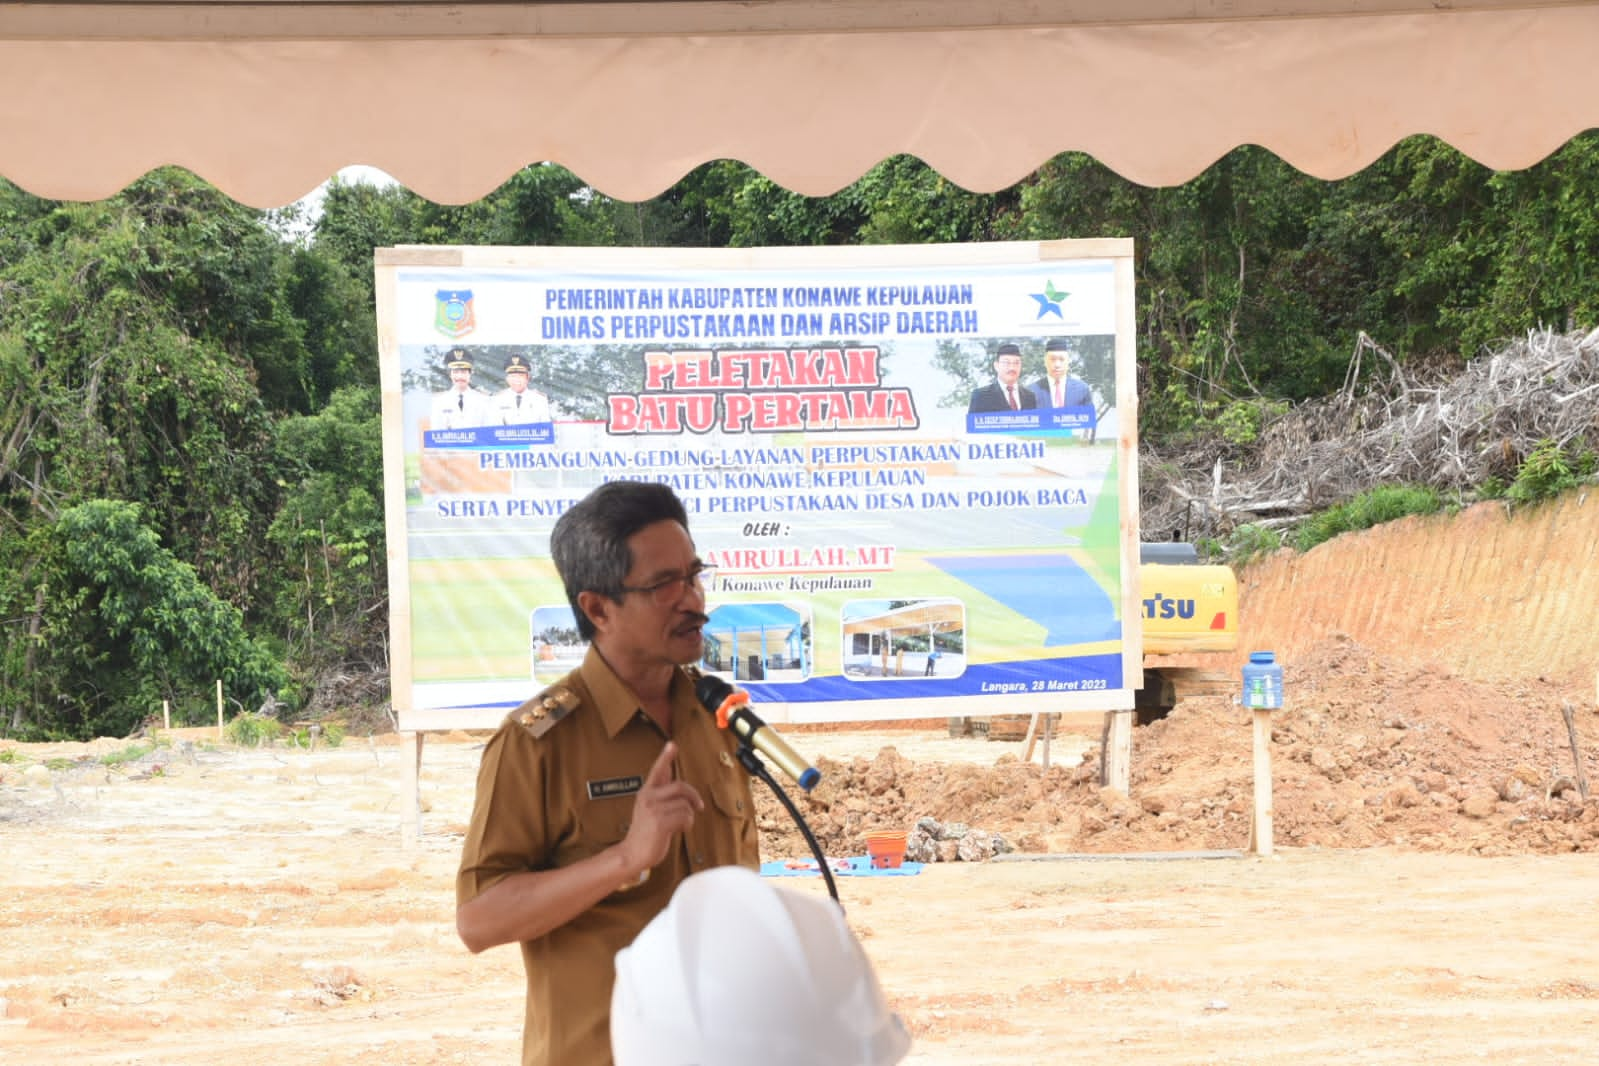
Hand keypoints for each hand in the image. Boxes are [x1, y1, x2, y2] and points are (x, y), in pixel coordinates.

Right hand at [619, 742, 702, 876]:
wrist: (633, 853)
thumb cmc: (645, 832)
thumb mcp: (650, 809)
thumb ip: (661, 793)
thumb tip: (670, 772)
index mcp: (646, 792)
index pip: (657, 770)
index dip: (666, 757)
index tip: (672, 744)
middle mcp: (648, 797)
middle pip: (681, 786)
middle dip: (694, 796)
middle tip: (698, 806)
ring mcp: (653, 809)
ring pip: (685, 804)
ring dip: (689, 816)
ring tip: (680, 824)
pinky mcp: (660, 822)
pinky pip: (685, 817)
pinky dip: (687, 825)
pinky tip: (678, 830)